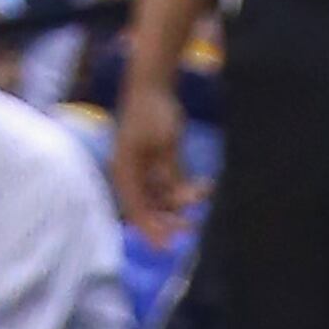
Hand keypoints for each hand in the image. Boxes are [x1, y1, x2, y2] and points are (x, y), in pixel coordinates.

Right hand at [112, 66, 190, 235]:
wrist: (153, 83)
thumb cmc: (153, 111)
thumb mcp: (165, 143)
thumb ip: (171, 174)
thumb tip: (180, 201)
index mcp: (125, 172)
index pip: (136, 211)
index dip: (152, 231)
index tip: (171, 246)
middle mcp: (131, 176)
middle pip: (148, 209)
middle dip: (171, 218)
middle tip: (192, 223)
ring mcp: (143, 170)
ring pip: (162, 199)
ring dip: (182, 201)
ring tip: (203, 191)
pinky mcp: (155, 164)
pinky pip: (169, 186)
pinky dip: (184, 189)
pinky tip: (204, 185)